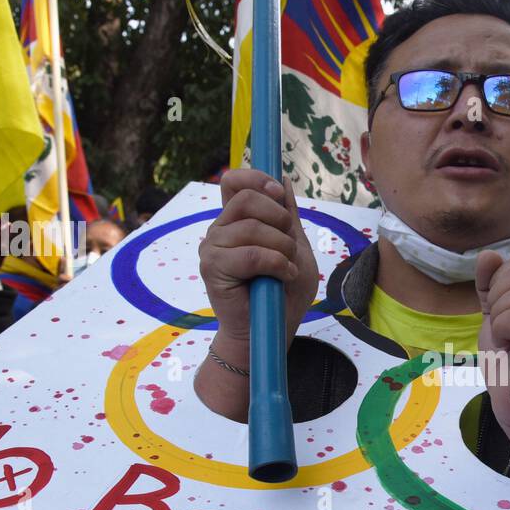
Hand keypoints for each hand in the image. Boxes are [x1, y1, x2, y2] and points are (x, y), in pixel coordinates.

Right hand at [195, 170, 319, 419]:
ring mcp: (213, 248)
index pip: (233, 181)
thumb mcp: (296, 249)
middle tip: (291, 245)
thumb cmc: (283, 293)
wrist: (271, 330)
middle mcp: (220, 230)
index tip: (278, 193)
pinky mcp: (213, 269)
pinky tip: (284, 276)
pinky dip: (276, 264)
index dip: (256, 179)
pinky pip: (250, 254)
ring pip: (251, 227)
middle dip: (278, 218)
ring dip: (282, 248)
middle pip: (245, 198)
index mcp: (237, 221)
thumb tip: (283, 180)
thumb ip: (288, 217)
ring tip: (288, 268)